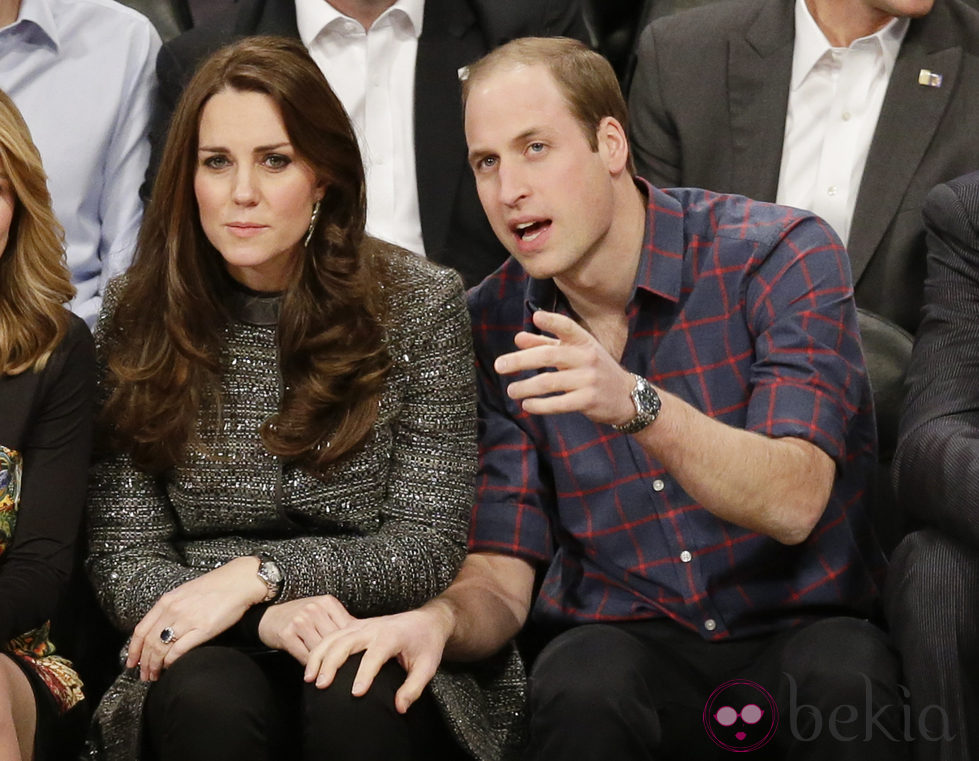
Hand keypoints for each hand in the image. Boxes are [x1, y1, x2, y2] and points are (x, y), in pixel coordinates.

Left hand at [126, 556, 266, 680]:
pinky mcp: (202, 629)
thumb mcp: (186, 592)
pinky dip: (171, 661)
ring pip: (160, 649)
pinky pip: (179, 650)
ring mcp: (187, 620)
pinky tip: (170, 666)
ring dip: (155, 666)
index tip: (132, 662)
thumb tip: (162, 626)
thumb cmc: (217, 586)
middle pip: (149, 643)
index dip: (133, 650)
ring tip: (156, 675)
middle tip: (145, 674)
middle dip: (144, 663)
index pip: (141, 630)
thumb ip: (172, 608)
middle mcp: (173, 610)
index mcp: (167, 601)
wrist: (240, 581)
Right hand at [258, 595, 356, 664]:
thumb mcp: (321, 612)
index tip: (360, 657)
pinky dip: (311, 666)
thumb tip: (363, 637)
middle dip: (342, 656)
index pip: (348, 627)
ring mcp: (300, 621)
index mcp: (327, 602)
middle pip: (336, 639)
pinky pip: (305, 656)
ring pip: (322, 649)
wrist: (268, 616)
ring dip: (326, 664)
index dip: (355, 644)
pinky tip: (315, 671)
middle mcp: (314, 609)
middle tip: (350, 672)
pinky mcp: (287, 634)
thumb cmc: (298, 616)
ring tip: (331, 674)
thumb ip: (338, 621)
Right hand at [302, 603, 454, 713]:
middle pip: (346, 641)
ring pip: (335, 636)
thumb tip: (399, 707)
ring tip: (309, 677)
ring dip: (320, 655)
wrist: (426, 620)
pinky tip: (313, 665)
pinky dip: (320, 648)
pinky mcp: (356, 626)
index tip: (355, 693)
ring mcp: (363, 624)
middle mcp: (374, 627)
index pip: (374, 654)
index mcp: (392, 635)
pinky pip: (334, 634)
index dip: (364, 674)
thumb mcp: (427, 667)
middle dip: (331, 663)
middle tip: (321, 685)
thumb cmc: (427, 644)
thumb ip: (414, 688)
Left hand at [494, 309, 635, 424]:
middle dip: (521, 361)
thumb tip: (518, 338)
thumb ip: (546, 344)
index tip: (536, 317)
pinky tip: (527, 405)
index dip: (552, 322)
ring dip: (526, 387)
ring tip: (511, 390)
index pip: (568, 328)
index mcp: (584, 342)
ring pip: (550, 382)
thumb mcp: (575, 353)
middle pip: (549, 356)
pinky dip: (540, 405)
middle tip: (499, 366)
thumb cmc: (594, 370)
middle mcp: (587, 358)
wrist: (627, 396)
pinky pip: (559, 403)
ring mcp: (589, 380)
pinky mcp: (589, 401)